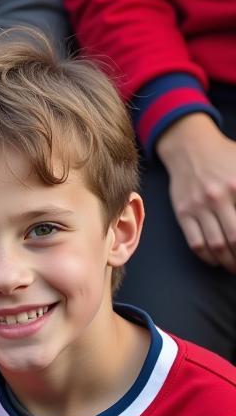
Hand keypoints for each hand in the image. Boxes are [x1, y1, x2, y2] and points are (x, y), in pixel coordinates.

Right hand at [155, 113, 235, 272]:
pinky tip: (215, 261)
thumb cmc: (224, 156)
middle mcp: (221, 197)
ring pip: (216, 244)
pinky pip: (196, 242)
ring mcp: (200, 206)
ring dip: (228, 261)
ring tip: (233, 267)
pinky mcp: (184, 213)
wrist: (190, 148)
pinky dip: (207, 257)